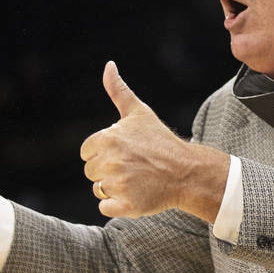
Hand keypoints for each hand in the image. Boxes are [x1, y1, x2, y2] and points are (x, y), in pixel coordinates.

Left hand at [80, 61, 196, 217]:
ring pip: (98, 189)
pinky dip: (118, 204)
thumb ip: (118, 90)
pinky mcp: (125, 205)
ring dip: (114, 187)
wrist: (186, 171)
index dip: (103, 153)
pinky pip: (106, 207)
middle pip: (91, 171)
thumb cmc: (160, 141)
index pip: (86, 152)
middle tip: (133, 166)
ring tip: (136, 179)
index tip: (124, 152)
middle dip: (108, 170)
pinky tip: (136, 193)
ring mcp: (118, 184)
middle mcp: (110, 161)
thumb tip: (108, 65)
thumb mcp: (139, 112)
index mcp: (107, 138)